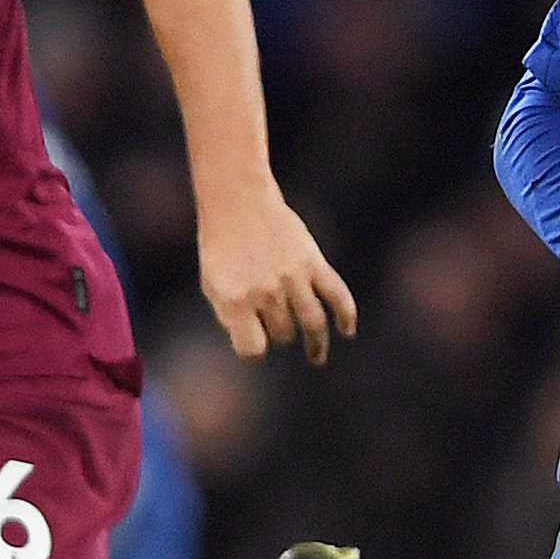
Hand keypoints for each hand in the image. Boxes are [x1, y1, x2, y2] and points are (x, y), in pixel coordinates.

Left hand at [198, 191, 358, 361]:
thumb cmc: (221, 246)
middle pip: (283, 334)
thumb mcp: (212, 284)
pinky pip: (337, 295)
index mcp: (235, 300)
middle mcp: (266, 292)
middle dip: (278, 333)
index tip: (254, 343)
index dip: (253, 349)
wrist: (237, 201)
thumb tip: (258, 346)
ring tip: (315, 357)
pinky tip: (347, 331)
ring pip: (312, 323)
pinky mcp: (312, 262)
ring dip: (316, 343)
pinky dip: (346, 316)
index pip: (252, 349)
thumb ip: (231, 317)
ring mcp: (292, 277)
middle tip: (274, 324)